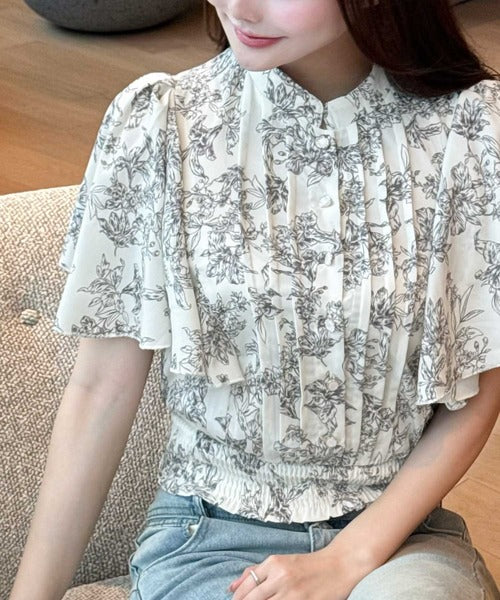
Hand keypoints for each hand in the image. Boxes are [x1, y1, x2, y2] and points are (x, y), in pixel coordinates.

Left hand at [228, 547, 361, 599]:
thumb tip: (232, 586)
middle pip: (253, 599)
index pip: (246, 586)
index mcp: (273, 563)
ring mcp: (292, 592)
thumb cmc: (308, 564)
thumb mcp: (281, 562)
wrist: (338, 565)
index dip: (238, 598)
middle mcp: (280, 577)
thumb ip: (256, 572)